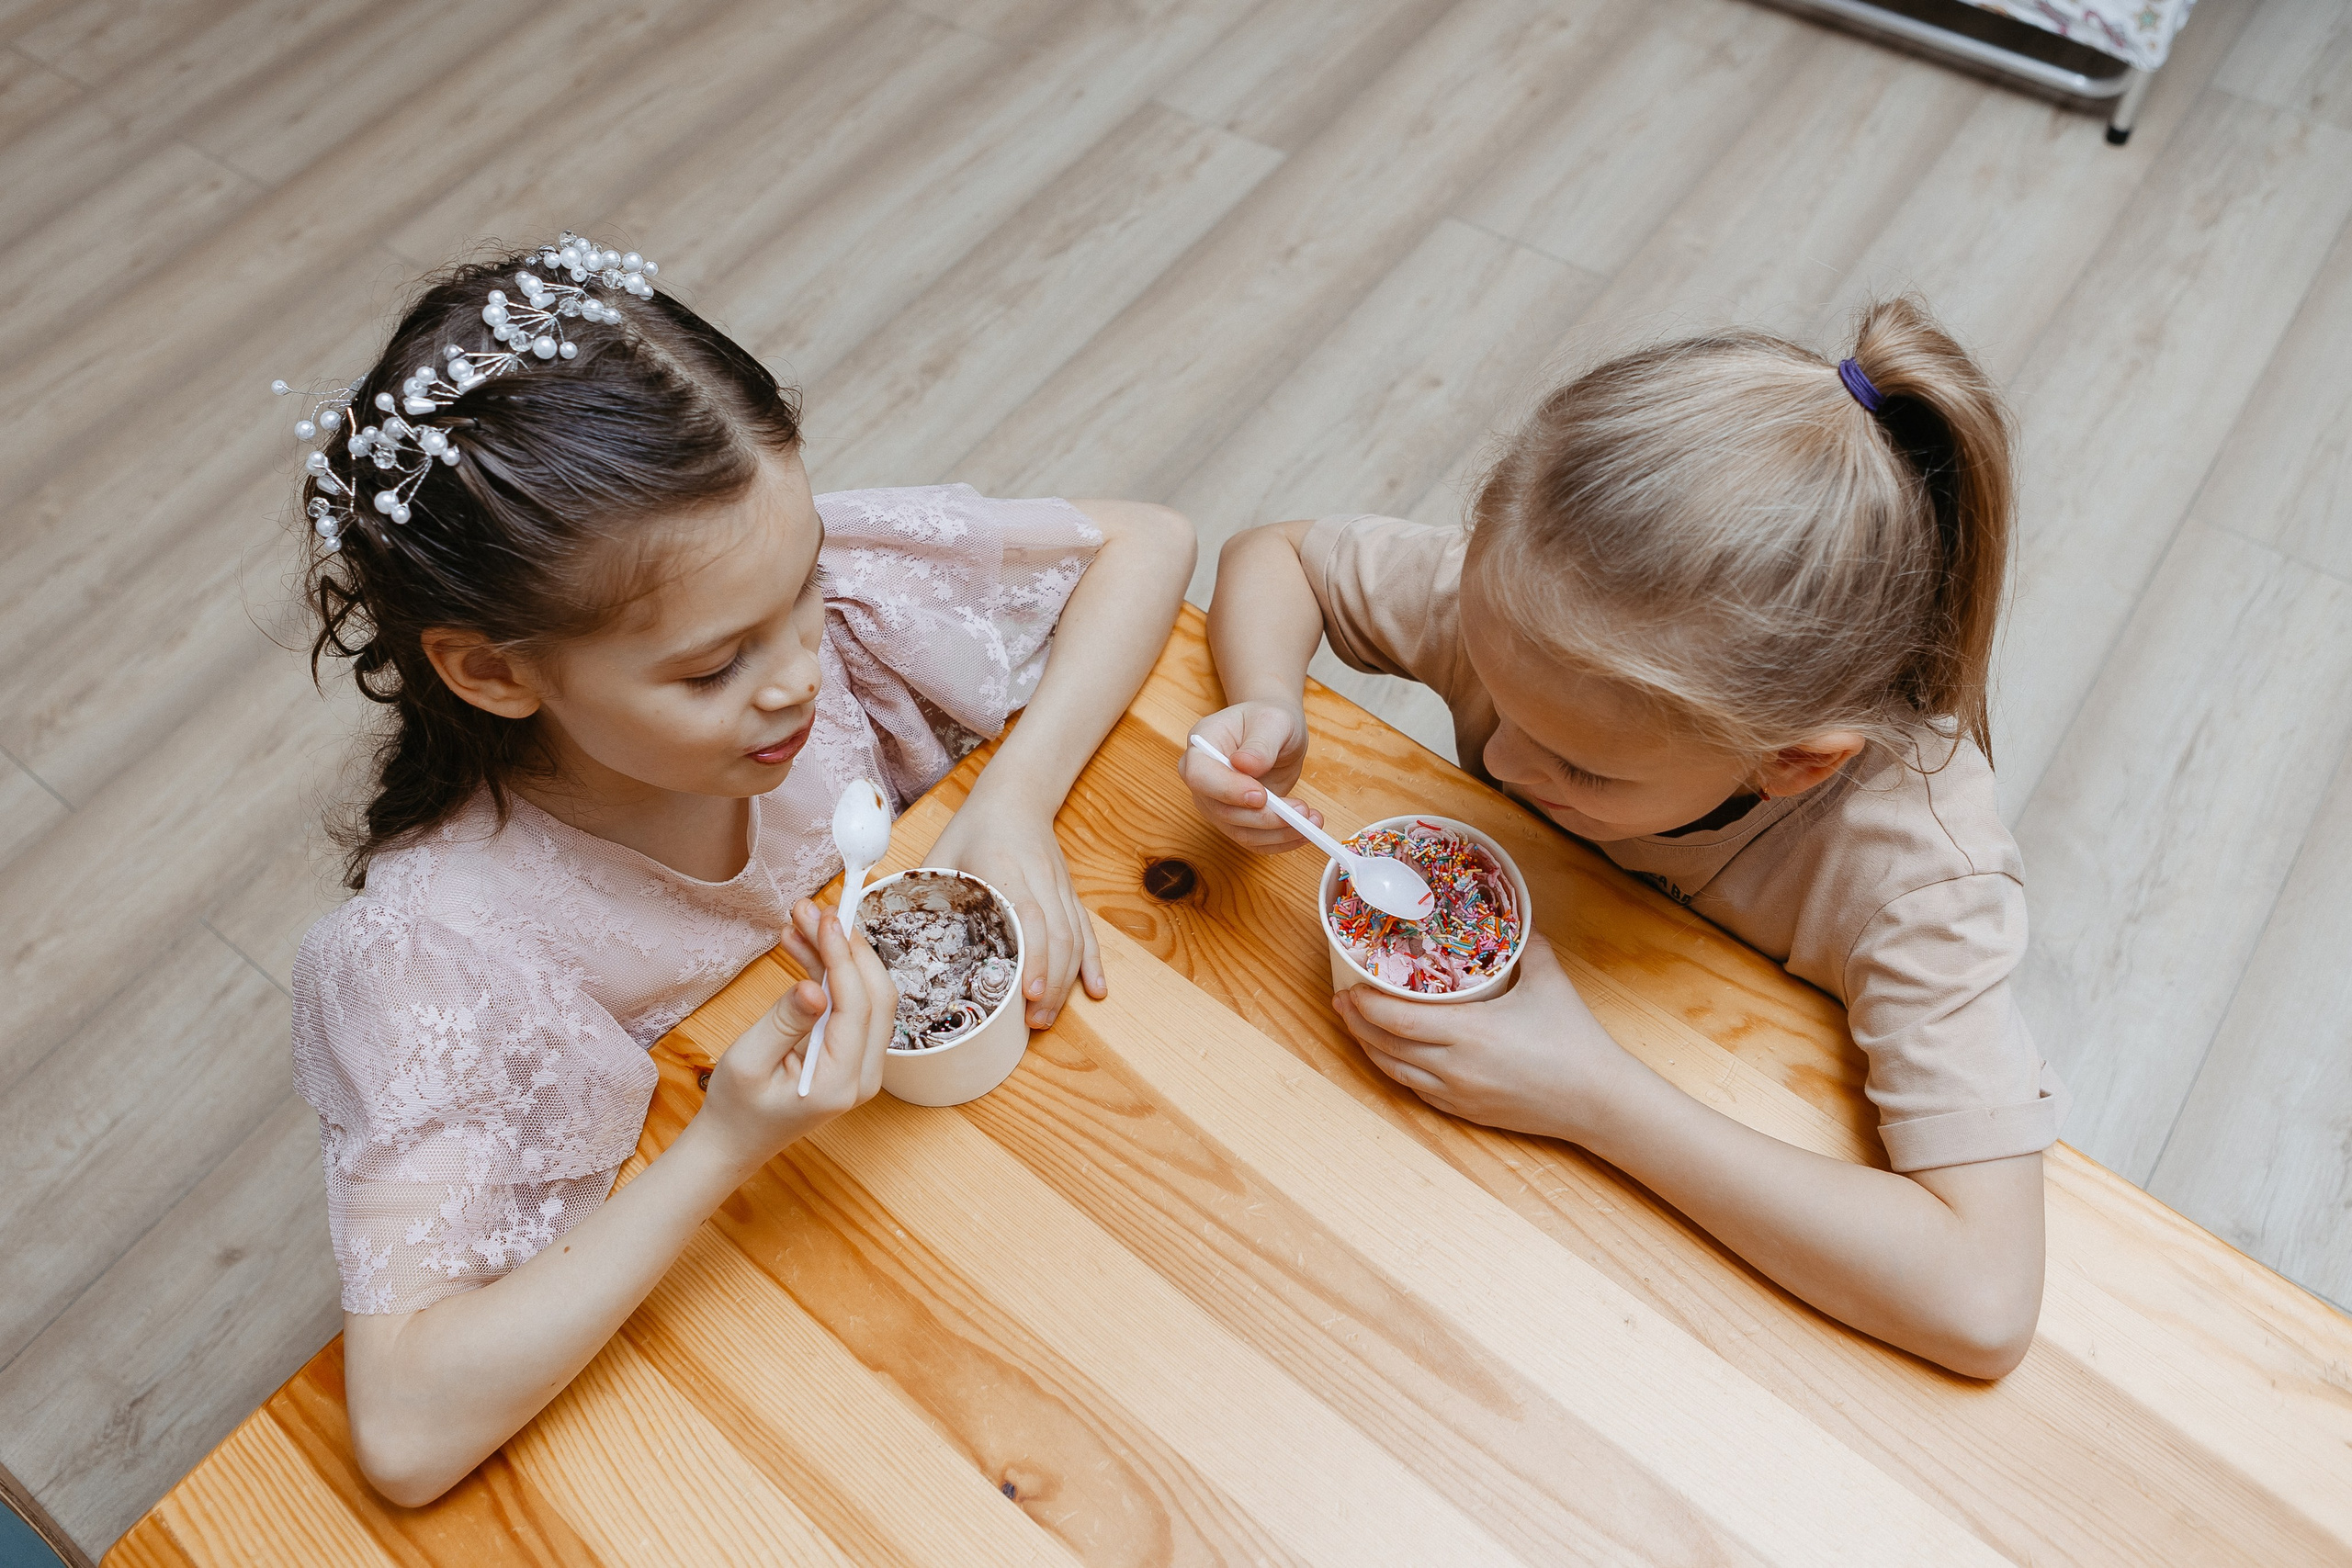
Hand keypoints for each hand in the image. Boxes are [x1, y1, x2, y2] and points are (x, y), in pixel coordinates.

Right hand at [694, 900, 893, 1169]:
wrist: (734, 1142)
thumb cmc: (735, 1107)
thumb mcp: (749, 1061)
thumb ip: (785, 1022)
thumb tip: (816, 986)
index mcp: (840, 1082)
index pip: (857, 1007)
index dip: (843, 957)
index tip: (825, 918)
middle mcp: (863, 1076)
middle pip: (875, 996)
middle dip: (847, 947)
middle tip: (814, 910)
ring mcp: (861, 1066)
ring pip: (865, 996)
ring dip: (837, 955)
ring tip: (800, 921)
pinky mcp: (850, 1055)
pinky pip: (849, 1005)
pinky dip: (829, 973)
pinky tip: (802, 947)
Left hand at [928, 799, 1103, 1029]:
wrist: (1018, 794)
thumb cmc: (975, 826)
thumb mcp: (941, 852)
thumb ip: (919, 890)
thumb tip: (884, 931)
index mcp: (1004, 869)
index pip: (1031, 917)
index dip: (1035, 957)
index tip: (1029, 993)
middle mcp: (1039, 879)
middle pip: (1058, 937)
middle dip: (1052, 984)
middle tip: (1033, 1022)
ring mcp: (1059, 888)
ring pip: (1075, 938)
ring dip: (1068, 981)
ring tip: (1048, 1017)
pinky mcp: (1070, 893)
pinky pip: (1086, 931)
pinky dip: (1093, 963)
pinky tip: (1096, 991)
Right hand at [1179, 701, 1320, 851]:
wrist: (1275, 733)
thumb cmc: (1270, 720)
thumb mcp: (1273, 721)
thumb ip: (1261, 743)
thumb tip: (1245, 765)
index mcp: (1201, 747)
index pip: (1201, 776)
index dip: (1228, 790)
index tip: (1261, 795)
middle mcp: (1203, 781)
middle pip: (1222, 810)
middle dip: (1264, 817)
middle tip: (1301, 811)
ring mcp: (1217, 804)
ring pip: (1240, 831)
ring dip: (1278, 833)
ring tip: (1312, 820)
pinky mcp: (1236, 821)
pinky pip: (1254, 840)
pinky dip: (1281, 841)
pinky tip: (1305, 832)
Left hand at [1332, 933, 1633, 1141]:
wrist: (1597, 1100)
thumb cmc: (1575, 1039)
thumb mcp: (1548, 978)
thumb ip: (1524, 943)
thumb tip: (1511, 917)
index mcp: (1469, 1032)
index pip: (1398, 1020)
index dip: (1366, 1005)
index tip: (1349, 987)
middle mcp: (1455, 1067)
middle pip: (1385, 1047)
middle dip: (1356, 1024)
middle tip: (1340, 1003)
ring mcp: (1457, 1094)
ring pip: (1395, 1072)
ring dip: (1370, 1049)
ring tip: (1356, 1027)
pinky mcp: (1466, 1112)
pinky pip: (1416, 1091)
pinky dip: (1395, 1071)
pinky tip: (1390, 1057)